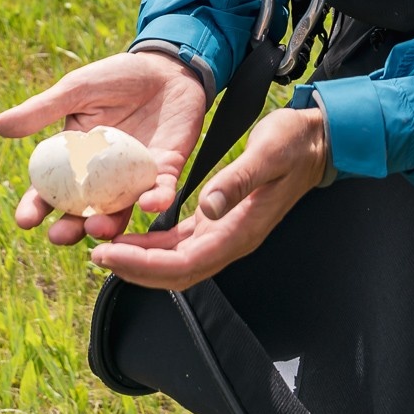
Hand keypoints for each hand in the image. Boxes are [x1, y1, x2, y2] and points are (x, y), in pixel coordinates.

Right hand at [0, 52, 208, 243]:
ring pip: (120, 210)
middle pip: (83, 211)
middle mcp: (104, 175)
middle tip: (59, 237)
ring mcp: (135, 176)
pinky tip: (148, 204)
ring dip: (109, 225)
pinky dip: (155, 200)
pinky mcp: (167, 170)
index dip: (36, 207)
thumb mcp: (76, 90)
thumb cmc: (117, 76)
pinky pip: (161, 191)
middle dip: (70, 228)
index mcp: (76, 157)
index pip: (51, 189)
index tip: (25, 221)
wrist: (166, 65)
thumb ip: (42, 109)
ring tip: (97, 231)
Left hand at [91, 107, 328, 289]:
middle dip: (134, 269)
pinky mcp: (221, 221)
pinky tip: (132, 237)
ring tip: (105, 249)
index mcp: (240, 230)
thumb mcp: (268, 153)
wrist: (317, 141)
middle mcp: (231, 239)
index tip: (109, 256)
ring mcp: (226, 233)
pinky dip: (154, 245)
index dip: (144, 266)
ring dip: (141, 261)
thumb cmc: (294, 143)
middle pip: (176, 272)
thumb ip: (237, 180)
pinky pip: (182, 243)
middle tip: (96, 255)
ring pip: (176, 261)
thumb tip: (206, 207)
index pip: (185, 263)